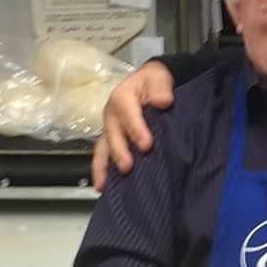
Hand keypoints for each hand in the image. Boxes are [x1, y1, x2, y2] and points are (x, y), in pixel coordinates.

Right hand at [91, 62, 174, 190]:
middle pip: (113, 135)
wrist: (149, 83)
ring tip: (103, 185)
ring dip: (103, 167)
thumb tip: (163, 101)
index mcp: (122, 98)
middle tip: (127, 167)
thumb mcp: (158, 78)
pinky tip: (104, 188)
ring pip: (102, 149)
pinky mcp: (112, 141)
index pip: (128, 114)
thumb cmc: (153, 82)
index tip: (146, 145)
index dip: (136, 129)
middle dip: (119, 152)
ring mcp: (110, 129)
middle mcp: (112, 115)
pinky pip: (104, 156)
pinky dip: (102, 171)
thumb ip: (161, 88)